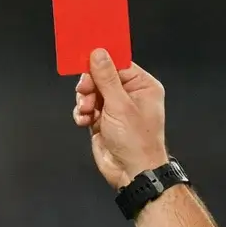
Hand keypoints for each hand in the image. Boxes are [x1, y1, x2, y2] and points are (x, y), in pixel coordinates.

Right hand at [73, 49, 169, 188]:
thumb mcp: (120, 105)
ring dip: (84, 101)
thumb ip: (106, 78)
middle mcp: (130, 95)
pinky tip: (85, 121)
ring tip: (87, 112)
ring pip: (92, 93)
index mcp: (142, 86)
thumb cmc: (136, 141)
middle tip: (84, 92)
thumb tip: (98, 54)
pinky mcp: (103, 122)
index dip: (100, 62)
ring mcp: (116, 109)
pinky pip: (87, 109)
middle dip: (89, 85)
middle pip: (101, 77)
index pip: (118, 64)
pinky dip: (82, 114)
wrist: (132, 172)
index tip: (84, 60)